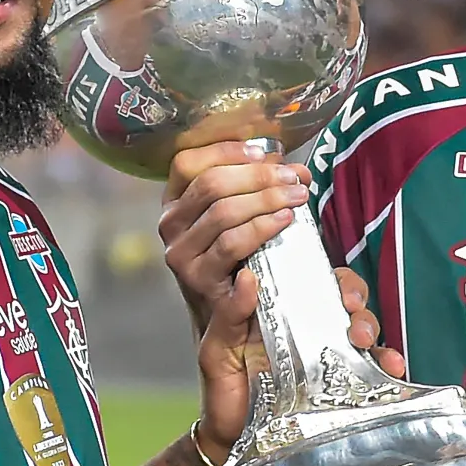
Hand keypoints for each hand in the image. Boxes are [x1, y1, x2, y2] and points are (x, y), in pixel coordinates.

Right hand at [162, 141, 305, 330]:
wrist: (225, 314)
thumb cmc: (235, 258)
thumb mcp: (237, 218)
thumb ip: (257, 189)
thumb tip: (295, 172)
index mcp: (174, 202)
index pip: (187, 163)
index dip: (224, 151)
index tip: (262, 152)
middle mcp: (170, 226)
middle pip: (211, 185)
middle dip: (258, 177)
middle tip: (292, 181)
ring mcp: (182, 255)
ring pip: (224, 214)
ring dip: (265, 202)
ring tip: (295, 201)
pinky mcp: (200, 280)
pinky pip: (231, 247)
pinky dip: (260, 231)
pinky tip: (283, 224)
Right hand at [173, 142, 402, 460]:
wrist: (253, 413)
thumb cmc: (277, 344)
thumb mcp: (301, 294)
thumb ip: (319, 267)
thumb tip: (330, 225)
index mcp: (206, 242)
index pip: (191, 174)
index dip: (226, 155)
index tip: (274, 155)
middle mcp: (195, 265)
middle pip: (209, 198)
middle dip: (258, 183)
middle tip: (298, 189)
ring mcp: (202, 303)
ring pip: (215, 238)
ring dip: (256, 219)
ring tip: (290, 214)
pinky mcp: (215, 344)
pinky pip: (224, 307)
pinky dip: (240, 293)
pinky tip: (254, 284)